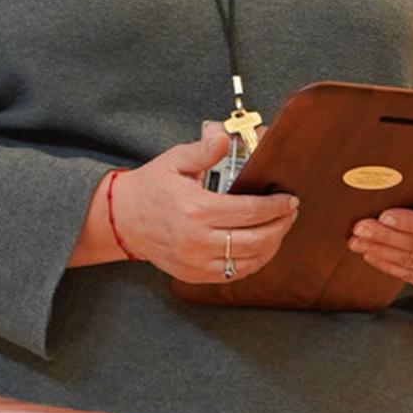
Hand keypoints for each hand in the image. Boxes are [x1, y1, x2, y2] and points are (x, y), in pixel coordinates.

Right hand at [113, 124, 297, 287]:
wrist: (122, 219)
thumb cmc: (151, 187)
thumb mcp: (175, 161)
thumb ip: (204, 151)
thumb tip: (224, 137)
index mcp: (196, 209)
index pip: (249, 211)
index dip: (276, 206)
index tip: (289, 199)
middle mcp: (197, 240)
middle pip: (256, 239)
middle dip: (281, 225)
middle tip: (290, 213)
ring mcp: (196, 262)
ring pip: (250, 260)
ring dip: (272, 244)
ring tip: (279, 228)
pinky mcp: (194, 275)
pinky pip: (235, 273)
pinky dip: (254, 261)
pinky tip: (261, 246)